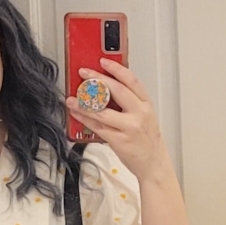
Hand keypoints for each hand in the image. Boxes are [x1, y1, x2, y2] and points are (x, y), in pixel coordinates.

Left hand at [65, 58, 169, 183]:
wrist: (153, 163)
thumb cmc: (146, 140)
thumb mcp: (143, 116)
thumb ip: (128, 103)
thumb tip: (105, 89)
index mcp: (146, 104)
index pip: (131, 80)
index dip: (116, 68)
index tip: (103, 61)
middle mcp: (139, 113)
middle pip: (116, 90)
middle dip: (97, 79)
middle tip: (84, 74)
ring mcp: (129, 127)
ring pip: (103, 110)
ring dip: (84, 102)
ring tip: (72, 98)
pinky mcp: (119, 140)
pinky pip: (97, 126)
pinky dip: (84, 119)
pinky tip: (76, 114)